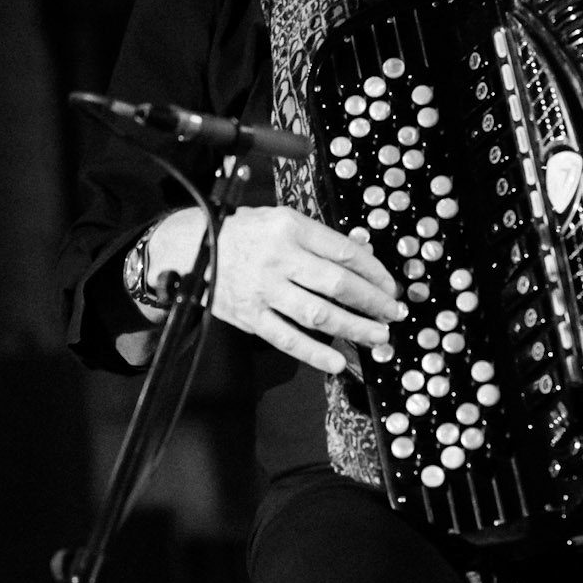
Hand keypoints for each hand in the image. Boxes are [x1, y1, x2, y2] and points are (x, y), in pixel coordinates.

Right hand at [148, 205, 405, 374]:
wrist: (189, 248)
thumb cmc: (242, 232)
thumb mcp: (280, 220)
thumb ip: (320, 238)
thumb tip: (362, 253)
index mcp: (290, 228)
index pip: (345, 252)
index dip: (375, 273)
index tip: (390, 287)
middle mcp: (279, 258)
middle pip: (338, 285)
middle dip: (373, 303)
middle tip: (393, 314)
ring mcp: (264, 289)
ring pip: (319, 315)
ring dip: (354, 329)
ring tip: (377, 337)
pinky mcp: (250, 316)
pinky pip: (287, 338)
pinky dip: (314, 354)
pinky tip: (337, 362)